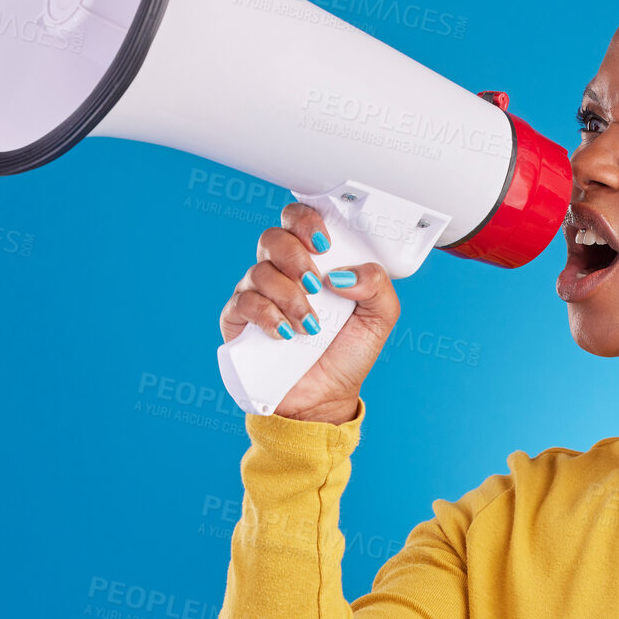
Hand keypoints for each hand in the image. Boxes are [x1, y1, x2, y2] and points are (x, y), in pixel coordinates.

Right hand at [218, 202, 400, 423]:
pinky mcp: (238, 319)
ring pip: (260, 271)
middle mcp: (282, 271)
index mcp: (315, 261)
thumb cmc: (348, 353)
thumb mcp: (380, 317)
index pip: (298, 220)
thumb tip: (344, 274)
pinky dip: (268, 316)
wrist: (325, 397)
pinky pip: (243, 302)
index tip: (324, 244)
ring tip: (311, 326)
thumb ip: (376, 285)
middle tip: (316, 286)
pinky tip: (286, 334)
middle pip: (273, 238)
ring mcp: (258, 293)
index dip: (306, 221)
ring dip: (289, 296)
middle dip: (296, 259)